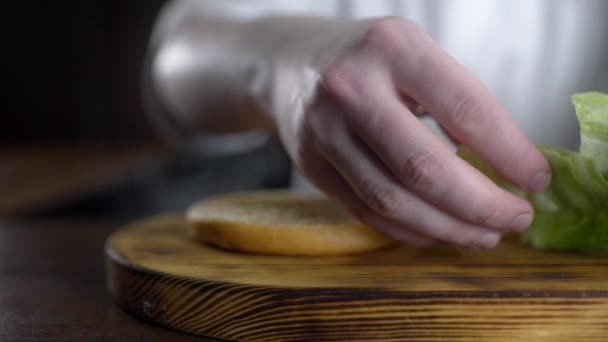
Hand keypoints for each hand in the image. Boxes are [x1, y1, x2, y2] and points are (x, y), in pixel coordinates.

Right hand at [274, 17, 550, 248]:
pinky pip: (367, 212)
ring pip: (393, 200)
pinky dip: (411, 230)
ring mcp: (324, 132)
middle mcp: (352, 89)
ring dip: (447, 228)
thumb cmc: (369, 60)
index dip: (508, 153)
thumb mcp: (415, 55)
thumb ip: (455, 103)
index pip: (464, 110)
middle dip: (480, 204)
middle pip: (424, 168)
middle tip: (516, 219)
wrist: (291, 64)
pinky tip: (439, 232)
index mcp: (393, 49)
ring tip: (484, 236)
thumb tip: (507, 168)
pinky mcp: (311, 167)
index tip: (536, 181)